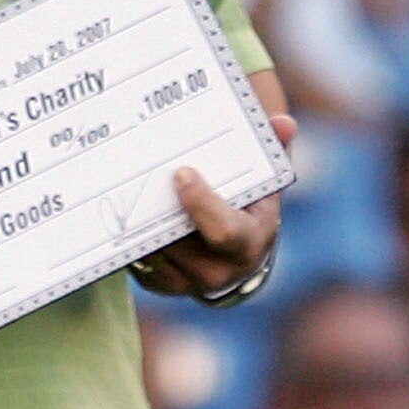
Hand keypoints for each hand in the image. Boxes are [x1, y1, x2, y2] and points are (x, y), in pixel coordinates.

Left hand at [128, 78, 292, 303]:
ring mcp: (185, 284)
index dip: (201, 203)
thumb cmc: (251, 211)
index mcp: (248, 244)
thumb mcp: (268, 183)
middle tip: (143, 176)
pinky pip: (139, 261)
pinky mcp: (159, 285)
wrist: (237, 256)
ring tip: (129, 188)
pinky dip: (132, 235)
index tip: (182, 174)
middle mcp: (217, 272)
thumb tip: (283, 122)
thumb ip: (275, 150)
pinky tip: (124, 209)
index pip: (223, 230)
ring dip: (142, 222)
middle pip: (180, 241)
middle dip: (162, 210)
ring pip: (155, 251)